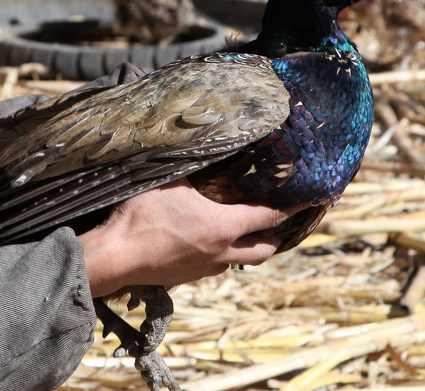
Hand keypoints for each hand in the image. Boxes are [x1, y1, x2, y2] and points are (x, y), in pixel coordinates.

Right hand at [76, 179, 303, 297]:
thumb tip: (205, 145)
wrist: (114, 257)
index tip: (310, 201)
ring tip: (246, 231)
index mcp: (222, 227)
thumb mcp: (169, 180)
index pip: (268, 218)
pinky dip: (221, 254)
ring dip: (247, 247)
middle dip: (275, 236)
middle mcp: (220, 252)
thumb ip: (192, 166)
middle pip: (264, 250)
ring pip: (238, 261)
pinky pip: (214, 267)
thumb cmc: (139, 215)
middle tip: (279, 222)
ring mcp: (204, 269)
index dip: (292, 209)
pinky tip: (208, 242)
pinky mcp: (186, 278)